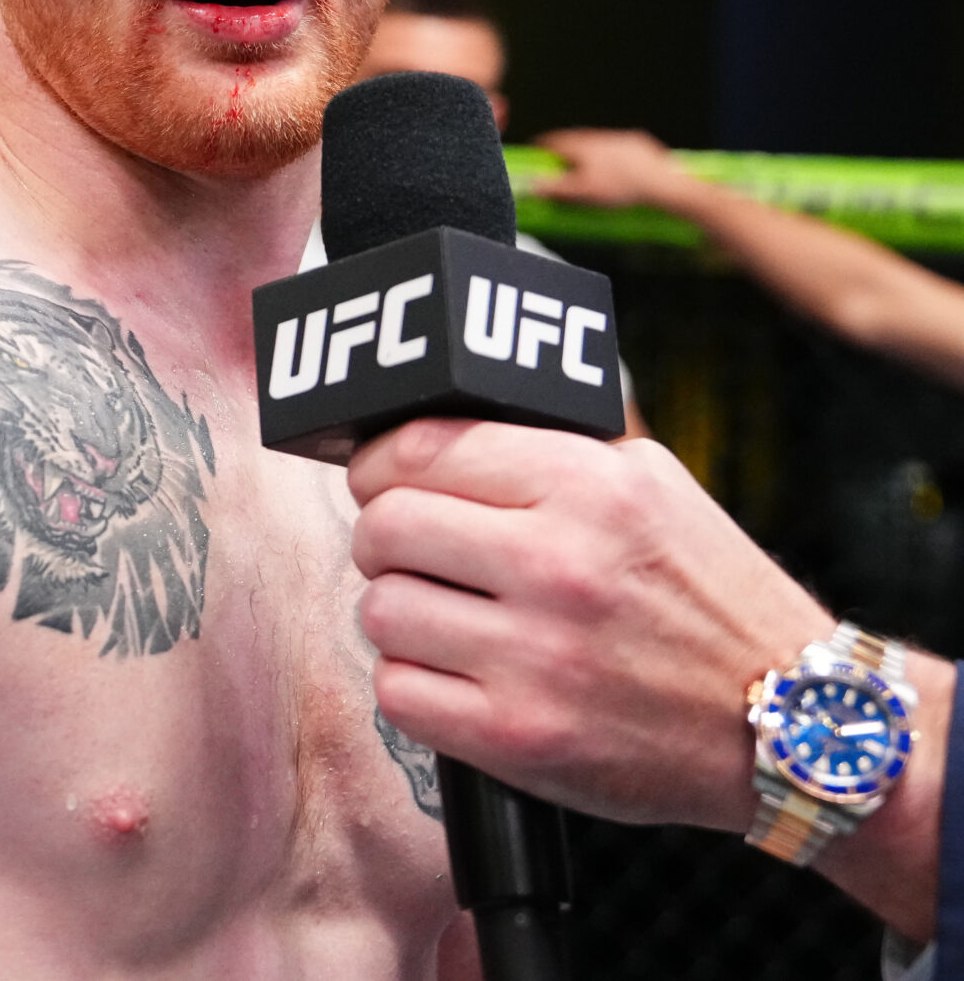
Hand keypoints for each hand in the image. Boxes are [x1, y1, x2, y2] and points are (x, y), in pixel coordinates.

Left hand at [347, 418, 828, 830]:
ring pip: (381, 610)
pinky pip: (398, 692)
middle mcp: (559, 565)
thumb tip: (422, 434)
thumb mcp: (649, 484)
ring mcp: (537, 656)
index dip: (380, 465)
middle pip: (383, 527)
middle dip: (383, 539)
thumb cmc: (706, 595)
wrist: (792, 721)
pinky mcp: (520, 738)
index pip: (417, 449)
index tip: (380, 480)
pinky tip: (459, 674)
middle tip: (410, 555)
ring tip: (447, 618)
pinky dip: (414, 685)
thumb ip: (542, 450)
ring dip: (400, 615)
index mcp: (588, 486)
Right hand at [532, 128, 688, 210]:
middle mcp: (601, 137)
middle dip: (570, 149)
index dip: (544, 145)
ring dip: (594, 152)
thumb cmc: (621, 188)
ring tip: (593, 167)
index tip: (539, 147)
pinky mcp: (640, 144)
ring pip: (601, 142)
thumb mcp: (582, 192)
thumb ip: (555, 188)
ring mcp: (622, 139)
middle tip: (565, 161)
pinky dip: (616, 155)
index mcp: (584, 147)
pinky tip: (620, 168)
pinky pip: (622, 146)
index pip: (556, 141)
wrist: (661, 184)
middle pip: (578, 140)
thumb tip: (531, 185)